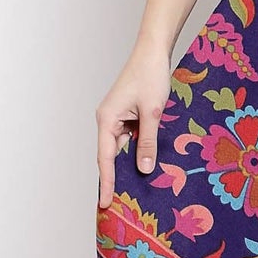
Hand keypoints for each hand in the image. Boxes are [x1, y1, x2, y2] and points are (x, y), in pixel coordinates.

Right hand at [95, 40, 172, 209]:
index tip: (105, 203)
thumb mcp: (152, 113)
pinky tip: (143, 165)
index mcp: (107, 119)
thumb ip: (147, 142)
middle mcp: (107, 120)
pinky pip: (128, 139)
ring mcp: (116, 117)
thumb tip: (144, 169)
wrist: (153, 52)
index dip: (107, 182)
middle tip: (115, 204)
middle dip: (113, 178)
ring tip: (132, 190)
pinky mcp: (126, 115)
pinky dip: (135, 151)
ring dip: (126, 166)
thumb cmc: (150, 77)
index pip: (105, 158)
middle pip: (108, 156)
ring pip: (120, 148)